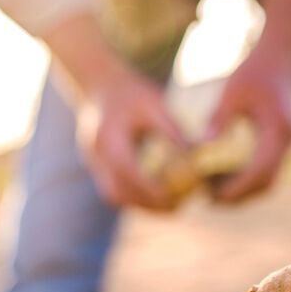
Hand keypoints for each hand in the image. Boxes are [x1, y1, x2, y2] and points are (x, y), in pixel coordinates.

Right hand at [75, 69, 186, 210]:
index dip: (152, 188)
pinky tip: (157, 196)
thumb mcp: (156, 104)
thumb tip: (197, 154)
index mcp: (109, 138)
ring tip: (171, 206)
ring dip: (141, 205)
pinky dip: (134, 197)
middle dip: (148, 204)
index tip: (178, 196)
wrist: (102, 84)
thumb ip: (174, 130)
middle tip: (178, 207)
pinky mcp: (97, 165)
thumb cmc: (133, 92)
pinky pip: (114, 190)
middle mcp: (96, 154)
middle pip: (119, 192)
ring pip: (114, 196)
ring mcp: (93, 162)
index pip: (129, 171)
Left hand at [204, 48, 290, 202]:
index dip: (237, 188)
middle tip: (208, 200)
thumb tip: (201, 146)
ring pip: (267, 180)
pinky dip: (245, 177)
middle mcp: (288, 142)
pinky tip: (221, 175)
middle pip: (266, 182)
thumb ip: (219, 119)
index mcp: (279, 131)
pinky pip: (265, 169)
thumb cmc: (254, 71)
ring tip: (210, 190)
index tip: (211, 197)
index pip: (260, 171)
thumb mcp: (232, 92)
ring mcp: (287, 144)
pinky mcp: (280, 143)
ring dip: (242, 189)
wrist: (279, 57)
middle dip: (238, 195)